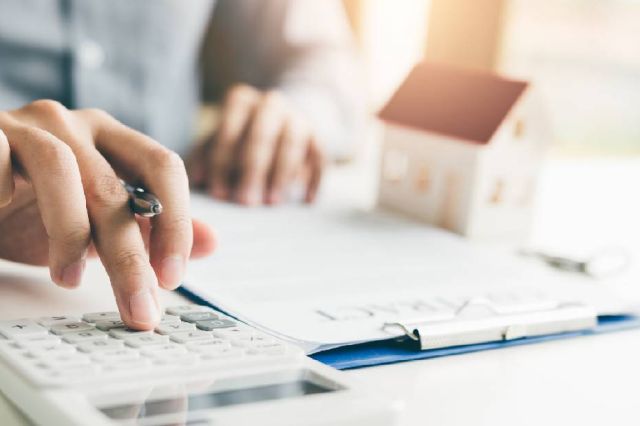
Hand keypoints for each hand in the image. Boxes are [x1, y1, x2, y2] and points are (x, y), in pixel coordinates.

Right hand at [0, 100, 215, 328]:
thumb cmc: (35, 206)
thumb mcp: (100, 222)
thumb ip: (153, 229)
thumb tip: (213, 241)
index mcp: (112, 137)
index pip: (164, 167)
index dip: (175, 222)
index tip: (172, 277)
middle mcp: (74, 124)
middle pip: (115, 185)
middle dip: (130, 256)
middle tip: (139, 306)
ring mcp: (26, 125)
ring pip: (61, 169)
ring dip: (69, 234)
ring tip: (67, 278)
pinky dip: (3, 194)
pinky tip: (4, 215)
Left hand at [187, 84, 324, 204]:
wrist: (281, 119)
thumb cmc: (241, 136)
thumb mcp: (219, 140)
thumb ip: (205, 156)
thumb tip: (197, 179)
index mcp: (241, 101)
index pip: (229, 129)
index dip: (222, 163)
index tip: (219, 194)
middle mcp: (271, 104)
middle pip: (262, 136)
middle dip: (253, 171)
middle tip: (246, 202)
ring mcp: (298, 118)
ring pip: (292, 144)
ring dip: (282, 174)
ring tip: (272, 202)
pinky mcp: (318, 136)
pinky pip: (320, 157)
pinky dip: (314, 179)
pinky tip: (306, 201)